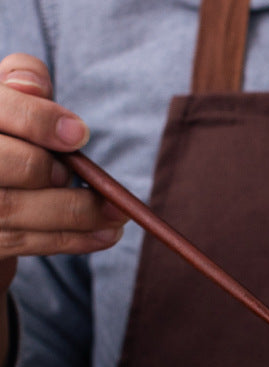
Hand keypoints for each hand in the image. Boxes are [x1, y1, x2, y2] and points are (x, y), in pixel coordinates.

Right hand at [0, 52, 126, 281]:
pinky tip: (108, 234)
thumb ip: (23, 83)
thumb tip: (35, 86)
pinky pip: (25, 242)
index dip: (35, 120)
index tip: (80, 133)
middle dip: (45, 169)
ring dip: (75, 213)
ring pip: (12, 208)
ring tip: (118, 213)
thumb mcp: (13, 102)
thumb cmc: (9, 136)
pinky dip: (72, 240)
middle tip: (82, 175)